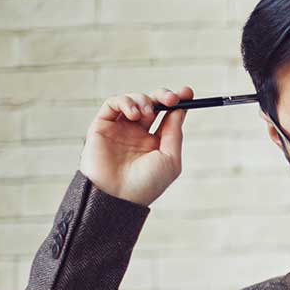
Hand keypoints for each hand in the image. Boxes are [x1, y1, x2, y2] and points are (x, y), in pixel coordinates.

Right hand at [79, 85, 193, 206]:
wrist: (118, 196)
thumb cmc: (146, 184)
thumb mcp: (170, 159)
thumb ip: (174, 132)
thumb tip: (181, 109)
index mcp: (155, 143)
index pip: (167, 116)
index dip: (178, 102)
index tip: (188, 92)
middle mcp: (137, 134)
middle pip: (152, 104)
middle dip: (163, 96)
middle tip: (171, 98)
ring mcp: (119, 129)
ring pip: (133, 100)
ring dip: (144, 100)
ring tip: (147, 114)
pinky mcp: (102, 126)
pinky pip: (113, 104)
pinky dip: (125, 102)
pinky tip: (133, 114)